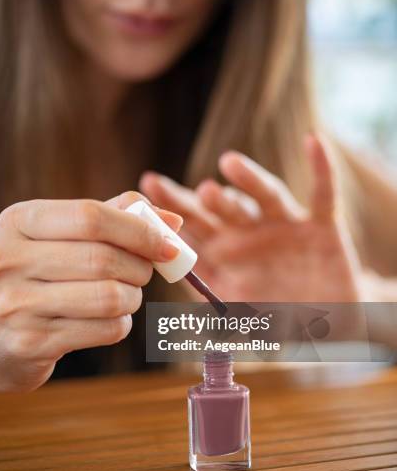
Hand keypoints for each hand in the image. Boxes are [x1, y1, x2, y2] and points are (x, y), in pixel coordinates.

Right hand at [0, 192, 181, 391]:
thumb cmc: (35, 273)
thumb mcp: (57, 234)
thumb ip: (112, 217)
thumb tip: (172, 222)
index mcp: (20, 221)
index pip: (92, 217)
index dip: (140, 230)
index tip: (168, 244)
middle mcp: (11, 260)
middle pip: (105, 259)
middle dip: (141, 267)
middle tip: (143, 271)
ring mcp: (17, 304)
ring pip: (111, 297)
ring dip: (132, 298)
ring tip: (123, 295)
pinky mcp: (31, 343)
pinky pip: (105, 330)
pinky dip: (120, 324)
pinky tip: (106, 319)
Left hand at [140, 136, 362, 302]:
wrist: (324, 327)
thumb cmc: (274, 321)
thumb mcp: (238, 317)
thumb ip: (207, 305)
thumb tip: (169, 296)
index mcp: (226, 252)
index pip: (194, 226)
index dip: (172, 206)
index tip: (147, 186)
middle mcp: (251, 233)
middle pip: (226, 208)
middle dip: (211, 200)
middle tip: (199, 192)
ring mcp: (285, 227)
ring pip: (267, 196)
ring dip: (250, 180)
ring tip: (229, 164)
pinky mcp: (322, 227)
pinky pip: (323, 195)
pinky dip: (321, 169)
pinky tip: (312, 142)